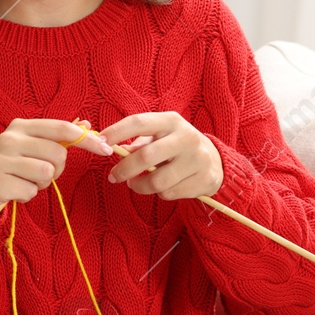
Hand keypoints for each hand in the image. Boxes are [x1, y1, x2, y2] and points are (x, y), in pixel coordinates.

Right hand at [0, 118, 114, 215]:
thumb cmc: (8, 167)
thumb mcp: (28, 146)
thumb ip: (55, 136)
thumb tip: (87, 123)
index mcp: (20, 126)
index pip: (61, 128)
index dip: (87, 138)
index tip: (105, 149)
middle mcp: (9, 139)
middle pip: (58, 154)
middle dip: (56, 169)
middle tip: (40, 173)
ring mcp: (1, 160)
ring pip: (46, 174)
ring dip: (41, 184)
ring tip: (24, 182)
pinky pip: (31, 191)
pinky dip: (27, 196)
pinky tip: (13, 192)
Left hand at [98, 112, 222, 200]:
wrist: (215, 160)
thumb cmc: (176, 146)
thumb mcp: (160, 136)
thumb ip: (138, 142)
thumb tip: (115, 150)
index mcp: (171, 121)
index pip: (139, 122)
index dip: (116, 132)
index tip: (99, 143)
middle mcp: (186, 137)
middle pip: (145, 156)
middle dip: (124, 169)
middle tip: (113, 177)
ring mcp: (198, 159)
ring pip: (156, 181)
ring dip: (140, 186)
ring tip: (137, 184)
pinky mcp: (204, 179)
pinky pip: (169, 193)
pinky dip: (159, 194)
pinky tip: (163, 187)